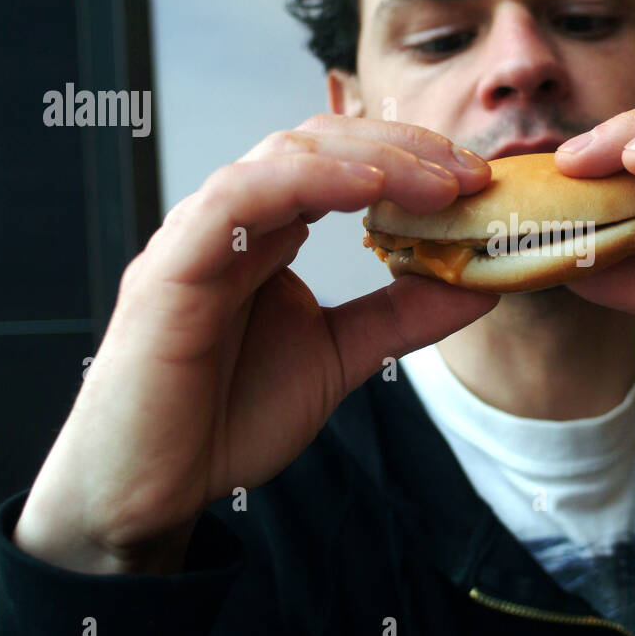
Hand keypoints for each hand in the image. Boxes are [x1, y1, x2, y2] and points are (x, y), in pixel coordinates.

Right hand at [15, 115, 498, 572]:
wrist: (153, 493)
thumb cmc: (229, 419)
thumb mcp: (341, 356)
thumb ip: (402, 316)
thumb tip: (481, 282)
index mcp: (268, 234)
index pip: (342, 161)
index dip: (413, 157)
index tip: (478, 181)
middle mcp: (234, 221)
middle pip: (321, 142)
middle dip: (405, 147)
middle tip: (473, 173)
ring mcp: (199, 237)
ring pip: (285, 155)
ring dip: (372, 158)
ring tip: (440, 181)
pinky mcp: (171, 267)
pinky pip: (239, 198)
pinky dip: (307, 182)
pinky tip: (370, 189)